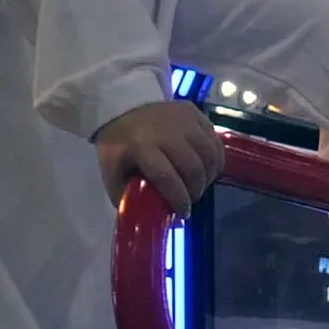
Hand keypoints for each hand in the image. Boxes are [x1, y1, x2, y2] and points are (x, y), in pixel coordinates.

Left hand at [93, 99, 224, 211]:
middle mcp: (165, 131)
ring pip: (209, 155)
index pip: (168, 179)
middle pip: (193, 168)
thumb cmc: (118, 147)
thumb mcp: (113, 175)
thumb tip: (153, 220)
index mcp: (141, 147)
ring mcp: (183, 119)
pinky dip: (215, 159)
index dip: (180, 200)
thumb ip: (129, 199)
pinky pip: (215, 141)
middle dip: (196, 191)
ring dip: (208, 176)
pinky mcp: (194, 112)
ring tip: (199, 184)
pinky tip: (206, 168)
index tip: (183, 213)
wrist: (121, 108)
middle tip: (190, 199)